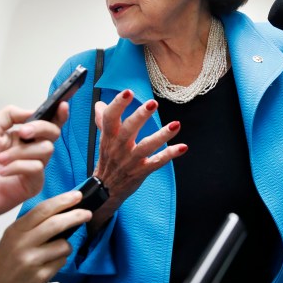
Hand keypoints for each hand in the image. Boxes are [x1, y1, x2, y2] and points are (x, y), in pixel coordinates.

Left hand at [0, 103, 68, 243]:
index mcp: (21, 136)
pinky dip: (18, 167)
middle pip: (53, 133)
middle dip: (40, 129)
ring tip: (1, 160)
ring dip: (21, 152)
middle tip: (22, 133)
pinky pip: (37, 168)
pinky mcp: (32, 184)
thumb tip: (31, 111)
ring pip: (45, 150)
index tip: (63, 106)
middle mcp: (29, 150)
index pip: (46, 123)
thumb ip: (10, 115)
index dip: (58, 115)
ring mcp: (32, 168)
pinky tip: (3, 172)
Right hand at [0, 191, 90, 282]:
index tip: (77, 196)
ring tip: (55, 251)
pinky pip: (61, 262)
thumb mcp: (12, 238)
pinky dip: (60, 261)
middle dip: (76, 216)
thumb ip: (33, 225)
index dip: (62, 200)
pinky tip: (48, 265)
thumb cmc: (5, 263)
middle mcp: (22, 244)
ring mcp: (31, 261)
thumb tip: (62, 211)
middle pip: (56, 224)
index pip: (42, 209)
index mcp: (15, 230)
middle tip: (87, 214)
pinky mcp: (40, 276)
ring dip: (66, 246)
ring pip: (63, 245)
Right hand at [89, 89, 186, 229]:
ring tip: (176, 125)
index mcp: (109, 136)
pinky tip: (182, 147)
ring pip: (146, 146)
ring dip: (161, 135)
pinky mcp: (142, 170)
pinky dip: (170, 155)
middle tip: (152, 103)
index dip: (118, 104)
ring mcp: (131, 160)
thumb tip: (100, 103)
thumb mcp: (103, 140)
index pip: (110, 118)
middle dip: (140, 116)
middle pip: (128, 130)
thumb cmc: (108, 161)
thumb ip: (103, 120)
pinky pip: (157, 162)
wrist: (106, 190)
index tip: (128, 92)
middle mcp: (119, 147)